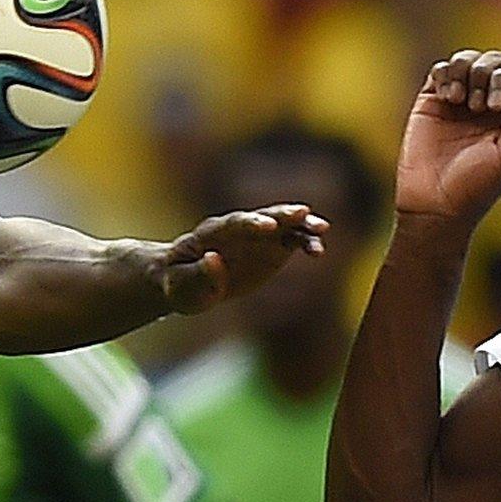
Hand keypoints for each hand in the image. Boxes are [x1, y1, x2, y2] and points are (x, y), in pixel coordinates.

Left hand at [159, 204, 328, 313]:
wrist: (187, 282)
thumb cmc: (179, 285)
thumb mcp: (181, 287)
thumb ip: (198, 276)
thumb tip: (213, 260)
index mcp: (209, 235)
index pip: (232, 224)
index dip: (251, 224)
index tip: (269, 227)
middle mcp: (237, 228)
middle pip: (260, 217)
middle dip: (281, 215)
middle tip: (302, 213)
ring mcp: (257, 235)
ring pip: (282, 225)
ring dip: (301, 225)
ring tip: (322, 230)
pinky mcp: (271, 246)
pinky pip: (291, 240)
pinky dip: (305, 242)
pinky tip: (318, 249)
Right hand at [396, 49, 500, 221]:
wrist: (435, 206)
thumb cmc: (477, 187)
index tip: (494, 107)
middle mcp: (482, 104)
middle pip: (491, 61)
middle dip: (486, 74)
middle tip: (478, 106)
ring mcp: (455, 103)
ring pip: (465, 59)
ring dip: (466, 71)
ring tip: (459, 100)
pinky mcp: (429, 104)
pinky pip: (440, 70)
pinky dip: (446, 74)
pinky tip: (448, 97)